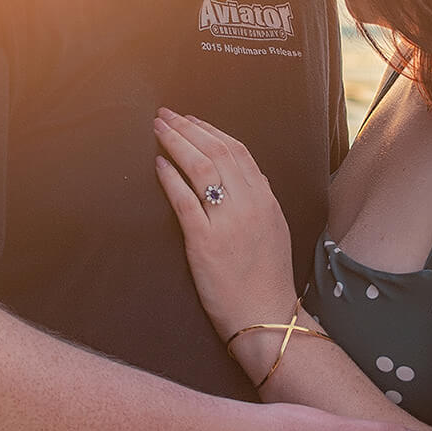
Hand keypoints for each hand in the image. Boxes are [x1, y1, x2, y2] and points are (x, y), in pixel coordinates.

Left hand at [154, 109, 298, 341]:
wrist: (266, 315)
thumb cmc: (266, 278)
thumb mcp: (274, 230)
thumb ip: (260, 200)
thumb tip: (245, 175)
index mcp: (266, 199)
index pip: (238, 150)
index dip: (210, 130)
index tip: (189, 119)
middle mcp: (250, 204)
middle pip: (217, 151)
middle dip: (187, 128)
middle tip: (165, 115)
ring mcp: (229, 222)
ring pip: (202, 168)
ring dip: (176, 143)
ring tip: (157, 130)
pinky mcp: (206, 242)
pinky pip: (185, 201)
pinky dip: (170, 178)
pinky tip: (158, 164)